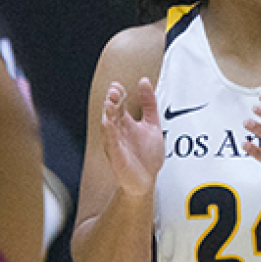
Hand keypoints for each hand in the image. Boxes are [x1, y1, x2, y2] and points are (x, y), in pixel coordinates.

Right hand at [99, 77, 163, 196]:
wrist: (147, 180)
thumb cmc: (147, 155)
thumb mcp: (152, 124)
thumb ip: (149, 103)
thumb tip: (144, 81)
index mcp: (126, 123)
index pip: (119, 104)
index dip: (118, 94)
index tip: (119, 85)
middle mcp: (118, 131)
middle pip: (113, 113)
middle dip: (113, 101)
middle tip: (114, 91)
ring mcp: (116, 143)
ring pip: (109, 126)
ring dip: (108, 115)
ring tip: (109, 103)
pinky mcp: (117, 157)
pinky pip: (112, 144)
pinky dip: (110, 134)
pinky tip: (108, 124)